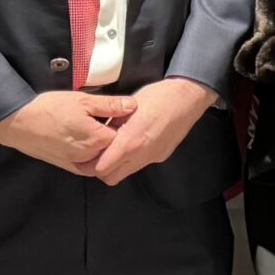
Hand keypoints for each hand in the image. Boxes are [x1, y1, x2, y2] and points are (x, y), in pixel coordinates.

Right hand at [0, 90, 136, 172]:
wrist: (19, 123)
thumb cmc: (51, 108)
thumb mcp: (82, 100)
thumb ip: (110, 105)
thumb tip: (133, 105)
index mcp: (99, 139)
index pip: (125, 136)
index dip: (128, 125)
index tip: (126, 115)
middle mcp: (92, 156)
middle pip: (115, 150)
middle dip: (119, 138)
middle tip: (115, 122)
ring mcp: (80, 164)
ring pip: (103, 160)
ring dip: (107, 150)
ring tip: (102, 132)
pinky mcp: (69, 167)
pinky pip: (89, 167)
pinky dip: (94, 159)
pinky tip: (92, 147)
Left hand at [85, 77, 215, 185]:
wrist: (188, 97)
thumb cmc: (157, 96)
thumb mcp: (127, 106)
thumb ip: (111, 123)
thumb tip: (98, 132)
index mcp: (130, 141)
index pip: (101, 168)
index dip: (90, 164)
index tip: (85, 155)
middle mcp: (141, 155)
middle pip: (111, 178)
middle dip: (101, 170)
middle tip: (98, 154)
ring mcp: (153, 158)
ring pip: (126, 173)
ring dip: (118, 165)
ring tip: (116, 147)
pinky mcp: (161, 156)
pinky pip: (140, 164)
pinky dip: (133, 159)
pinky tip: (136, 142)